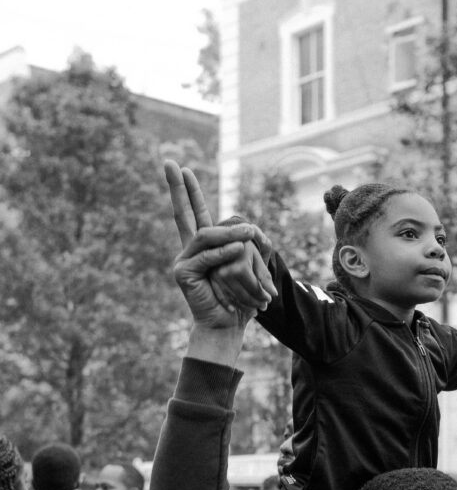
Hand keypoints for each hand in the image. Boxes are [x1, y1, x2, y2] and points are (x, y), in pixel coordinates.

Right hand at [165, 161, 275, 322]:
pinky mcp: (183, 273)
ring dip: (228, 232)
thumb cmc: (240, 299)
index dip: (189, 192)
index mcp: (202, 248)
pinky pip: (206, 256)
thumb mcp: (250, 268)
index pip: (196, 214)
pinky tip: (238, 249)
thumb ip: (250, 247)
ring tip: (248, 231)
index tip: (183, 169)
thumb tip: (254, 230)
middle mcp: (189, 251)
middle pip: (183, 214)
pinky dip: (223, 252)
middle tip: (170, 163)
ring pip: (205, 236)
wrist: (227, 326)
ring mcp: (183, 261)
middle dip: (178, 189)